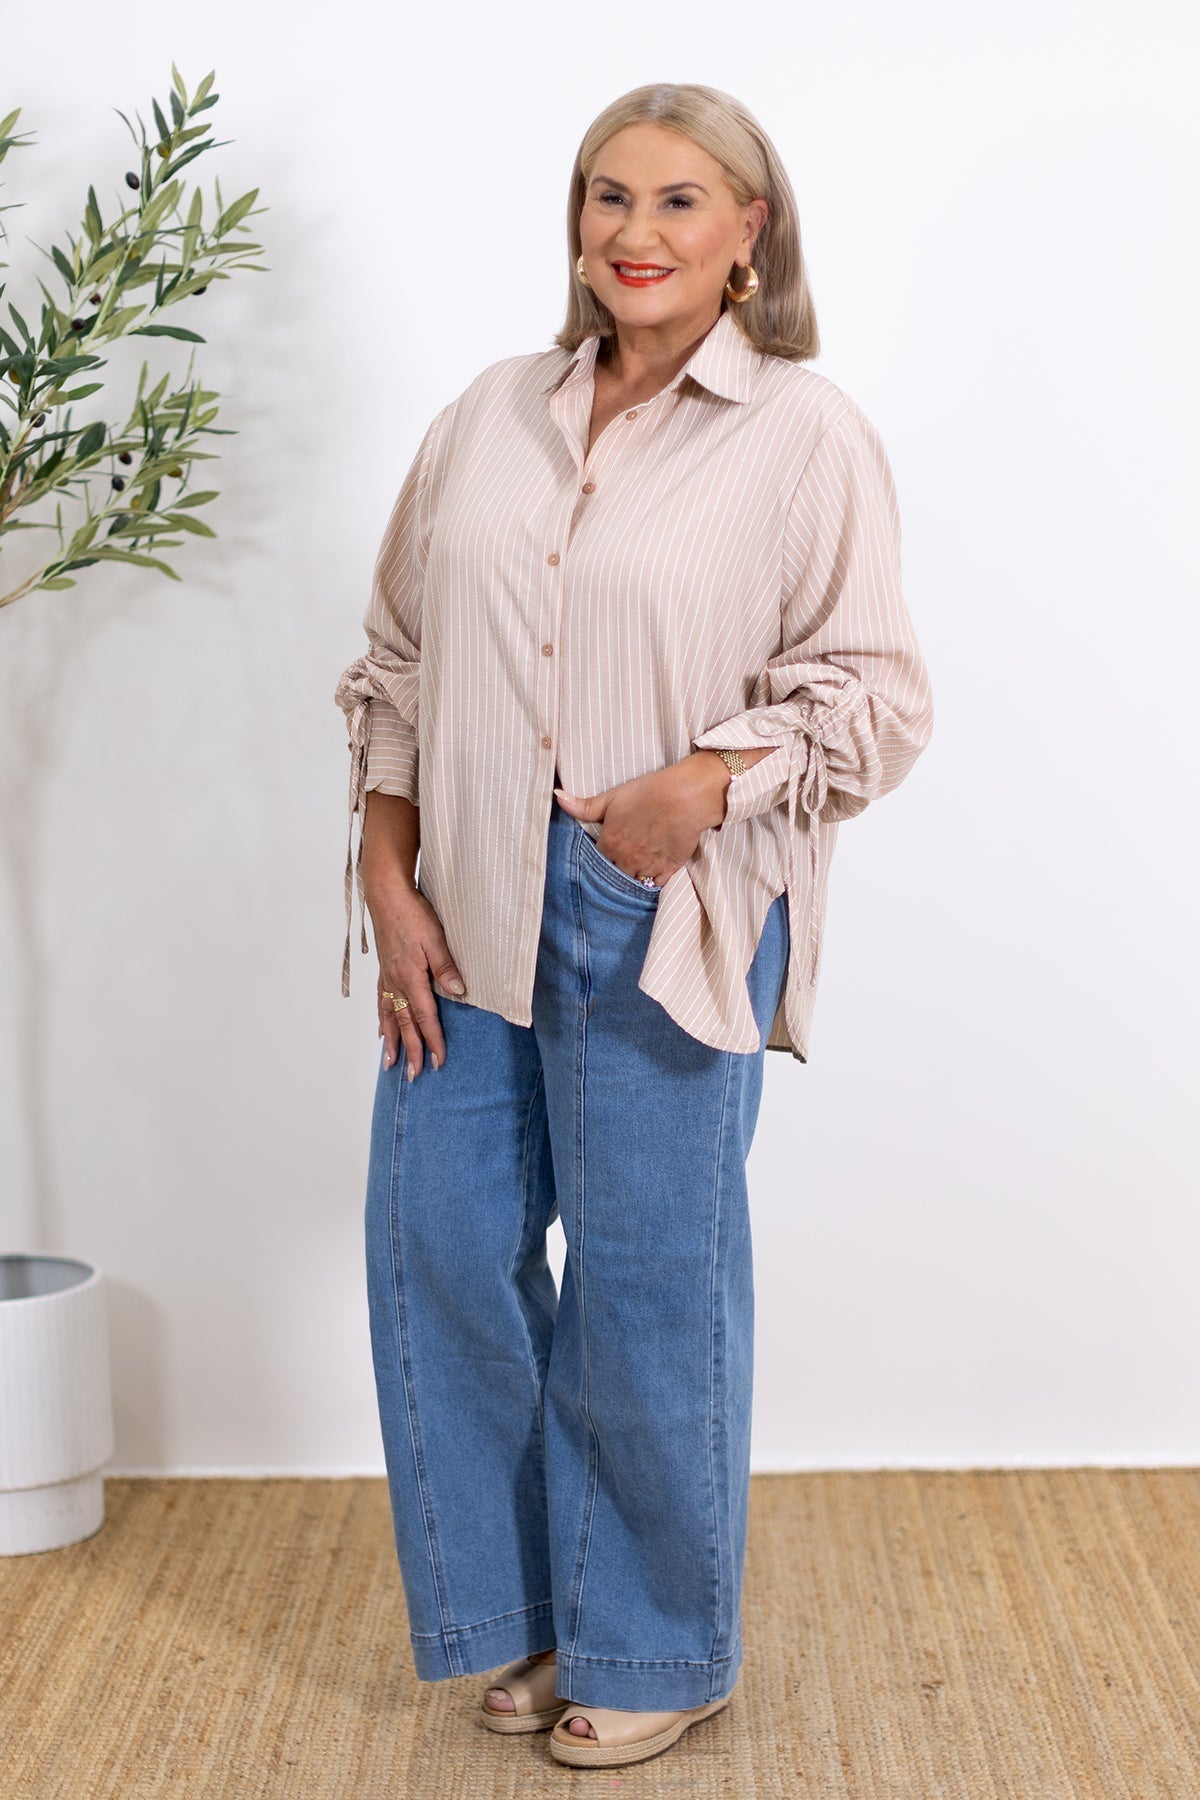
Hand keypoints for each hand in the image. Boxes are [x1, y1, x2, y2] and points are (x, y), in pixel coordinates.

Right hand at [366, 874, 467, 1079]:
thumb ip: (447, 967)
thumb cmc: (414, 914)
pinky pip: (381, 1003)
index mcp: (412, 978)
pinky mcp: (384, 971)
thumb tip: (459, 993)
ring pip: (389, 1017)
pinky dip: (381, 1020)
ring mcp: (388, 978)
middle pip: (405, 1024)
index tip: (439, 1061)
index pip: (425, 1017)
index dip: (433, 1040)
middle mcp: (396, 983)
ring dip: (391, 1042)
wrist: (387, 896)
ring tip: (390, 1064)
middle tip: (413, 1075)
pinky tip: (381, 1031)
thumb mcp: (437, 939)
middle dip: (410, 1051)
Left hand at [553, 753, 730, 884]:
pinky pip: (655, 884)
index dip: (603, 855)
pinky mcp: (669, 870)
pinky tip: (653, 870)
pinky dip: (653, 880)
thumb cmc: (648, 793)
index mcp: (610, 845)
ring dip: (634, 874)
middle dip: (617, 867)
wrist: (685, 797)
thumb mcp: (612, 797)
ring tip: (638, 863)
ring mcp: (647, 868)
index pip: (598, 861)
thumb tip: (557, 797)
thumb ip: (583, 806)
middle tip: (624, 856)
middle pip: (615, 873)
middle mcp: (626, 861)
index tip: (609, 848)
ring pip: (634, 881)